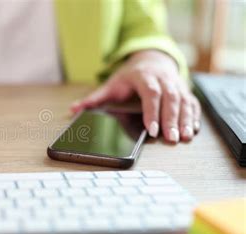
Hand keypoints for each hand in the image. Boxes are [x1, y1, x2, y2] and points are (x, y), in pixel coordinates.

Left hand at [71, 50, 200, 142]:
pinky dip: (193, 117)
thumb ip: (94, 99)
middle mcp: (163, 78)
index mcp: (144, 76)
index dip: (152, 111)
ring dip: (185, 120)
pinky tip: (192, 130)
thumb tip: (73, 110)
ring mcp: (176, 84)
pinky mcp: (184, 90)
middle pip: (170, 99)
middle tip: (170, 139)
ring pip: (184, 101)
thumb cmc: (130, 76)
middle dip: (171, 120)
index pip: (150, 93)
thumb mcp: (111, 84)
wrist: (151, 59)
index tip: (152, 130)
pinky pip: (192, 103)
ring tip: (183, 138)